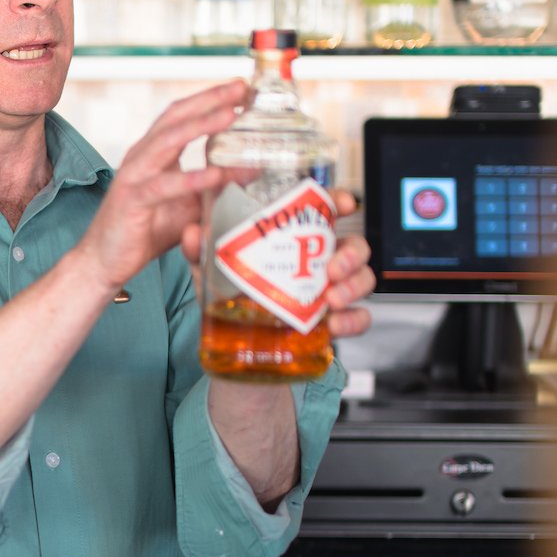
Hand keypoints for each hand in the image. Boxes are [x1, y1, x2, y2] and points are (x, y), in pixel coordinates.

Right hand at [75, 82, 247, 291]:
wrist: (105, 260)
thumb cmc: (146, 229)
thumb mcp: (190, 203)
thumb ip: (216, 185)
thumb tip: (254, 169)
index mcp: (153, 152)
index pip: (182, 115)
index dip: (210, 98)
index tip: (242, 88)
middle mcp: (142, 156)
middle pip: (176, 117)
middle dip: (209, 99)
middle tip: (240, 88)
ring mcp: (134, 176)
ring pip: (168, 141)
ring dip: (201, 126)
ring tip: (231, 116)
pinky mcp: (131, 201)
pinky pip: (162, 186)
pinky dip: (189, 179)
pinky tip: (214, 174)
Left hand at [183, 191, 378, 340]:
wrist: (235, 354)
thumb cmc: (230, 303)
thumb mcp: (213, 275)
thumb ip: (201, 253)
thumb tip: (193, 232)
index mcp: (295, 242)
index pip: (324, 214)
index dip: (340, 202)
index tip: (345, 203)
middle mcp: (318, 264)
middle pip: (353, 245)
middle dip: (351, 253)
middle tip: (333, 268)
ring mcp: (330, 294)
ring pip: (364, 279)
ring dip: (354, 285)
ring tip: (332, 299)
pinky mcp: (334, 324)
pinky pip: (360, 319)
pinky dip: (353, 320)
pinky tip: (335, 325)